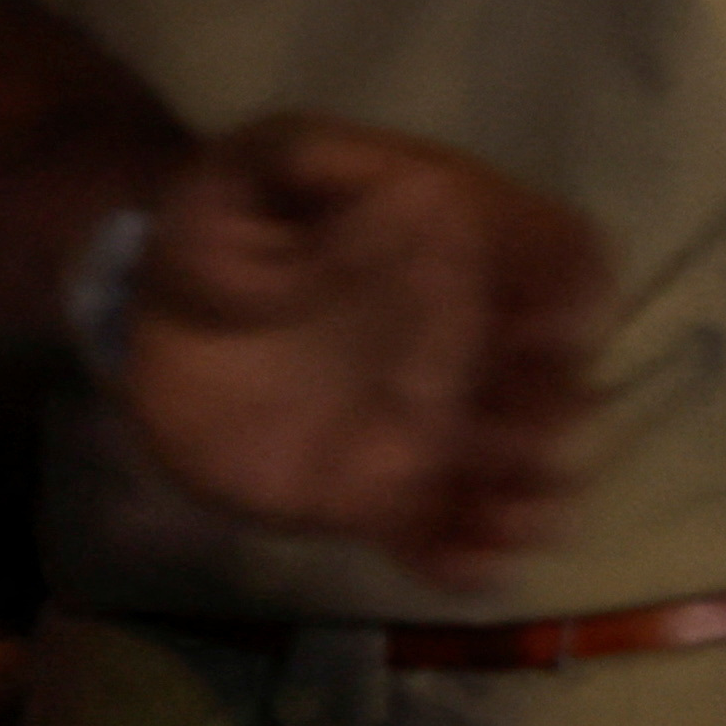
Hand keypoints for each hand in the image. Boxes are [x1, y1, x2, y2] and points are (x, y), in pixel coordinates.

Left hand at [114, 115, 607, 586]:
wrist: (149, 309)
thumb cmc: (221, 220)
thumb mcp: (262, 160)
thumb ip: (319, 160)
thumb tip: (417, 190)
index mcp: (465, 251)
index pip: (566, 260)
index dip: (576, 297)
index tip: (544, 335)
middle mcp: (469, 339)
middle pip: (561, 376)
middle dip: (561, 411)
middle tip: (513, 434)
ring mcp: (429, 422)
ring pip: (519, 466)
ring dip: (535, 493)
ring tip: (516, 515)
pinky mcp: (379, 492)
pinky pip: (443, 533)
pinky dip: (472, 556)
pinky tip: (470, 565)